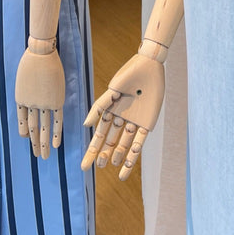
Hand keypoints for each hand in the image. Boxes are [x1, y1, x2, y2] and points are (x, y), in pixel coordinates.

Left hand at [15, 47, 64, 159]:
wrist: (41, 54)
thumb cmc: (30, 61)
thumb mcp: (23, 79)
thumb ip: (26, 91)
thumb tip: (30, 98)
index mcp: (20, 99)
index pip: (22, 120)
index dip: (25, 131)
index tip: (27, 140)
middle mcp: (31, 105)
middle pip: (33, 128)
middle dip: (35, 143)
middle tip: (37, 156)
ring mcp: (43, 104)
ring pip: (44, 128)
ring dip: (44, 144)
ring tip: (44, 157)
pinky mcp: (56, 101)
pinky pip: (56, 121)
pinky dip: (56, 134)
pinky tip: (55, 146)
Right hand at [81, 51, 163, 177]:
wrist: (149, 67)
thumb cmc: (128, 75)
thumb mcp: (111, 90)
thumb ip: (99, 108)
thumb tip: (85, 126)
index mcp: (110, 111)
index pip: (99, 135)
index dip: (92, 149)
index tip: (84, 164)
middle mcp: (120, 119)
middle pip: (110, 142)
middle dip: (103, 154)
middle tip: (97, 166)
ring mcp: (134, 123)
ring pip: (124, 144)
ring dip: (118, 156)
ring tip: (111, 166)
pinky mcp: (146, 124)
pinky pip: (139, 143)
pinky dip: (134, 155)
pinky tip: (127, 167)